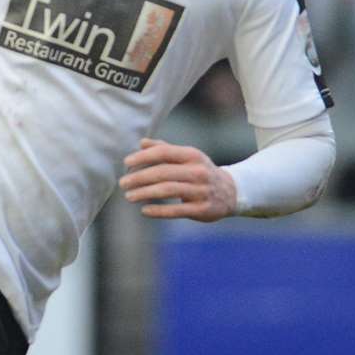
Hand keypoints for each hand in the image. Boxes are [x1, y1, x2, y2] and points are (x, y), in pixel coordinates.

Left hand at [118, 138, 235, 221]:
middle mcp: (198, 171)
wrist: (231, 192)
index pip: (164, 152)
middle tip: (123, 183)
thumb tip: (142, 143)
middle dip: (139, 177)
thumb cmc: (201, 171)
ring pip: (168, 190)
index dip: (143, 157)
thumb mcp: (187, 157)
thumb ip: (164, 149)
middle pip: (163, 172)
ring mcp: (201, 191)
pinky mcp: (202, 209)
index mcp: (192, 155)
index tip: (126, 163)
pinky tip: (144, 210)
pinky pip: (177, 210)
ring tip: (129, 196)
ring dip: (145, 193)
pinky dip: (158, 210)